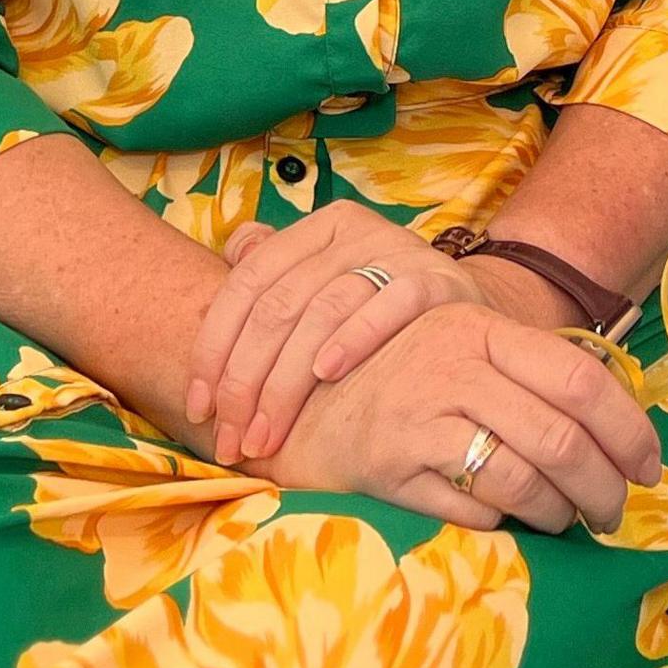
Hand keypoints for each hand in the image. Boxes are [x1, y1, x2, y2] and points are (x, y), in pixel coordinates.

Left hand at [188, 203, 502, 466]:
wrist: (468, 313)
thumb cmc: (380, 312)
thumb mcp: (326, 284)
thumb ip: (278, 273)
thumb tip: (233, 249)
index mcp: (317, 229)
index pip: (247, 283)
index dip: (214, 347)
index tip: (200, 408)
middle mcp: (354, 230)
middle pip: (279, 305)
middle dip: (245, 381)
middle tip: (232, 439)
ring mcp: (397, 250)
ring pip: (322, 311)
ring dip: (287, 382)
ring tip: (267, 434)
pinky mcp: (436, 280)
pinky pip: (388, 306)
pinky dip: (353, 337)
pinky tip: (326, 374)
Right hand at [230, 298, 665, 532]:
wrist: (297, 401)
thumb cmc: (399, 380)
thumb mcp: (462, 351)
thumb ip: (526, 372)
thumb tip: (618, 422)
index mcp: (480, 329)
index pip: (580, 377)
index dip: (627, 429)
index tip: (648, 466)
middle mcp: (453, 365)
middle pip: (561, 439)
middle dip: (603, 488)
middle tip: (613, 512)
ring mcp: (420, 415)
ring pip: (524, 479)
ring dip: (560, 513)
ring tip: (567, 521)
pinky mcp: (391, 465)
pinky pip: (475, 508)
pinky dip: (504, 523)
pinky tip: (507, 520)